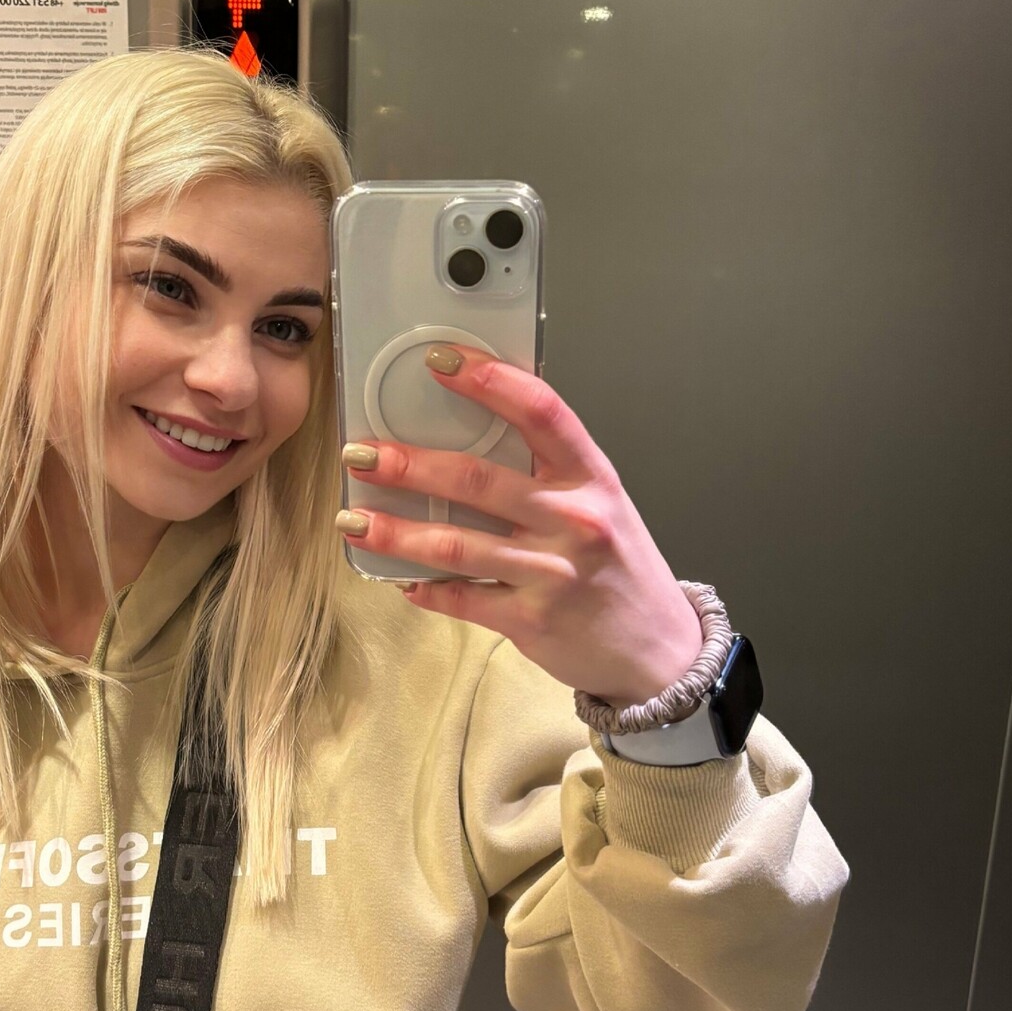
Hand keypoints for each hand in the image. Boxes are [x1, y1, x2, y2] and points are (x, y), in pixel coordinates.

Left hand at [335, 344, 704, 705]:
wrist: (659, 651)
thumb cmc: (621, 568)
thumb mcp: (601, 504)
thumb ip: (549, 471)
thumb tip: (475, 428)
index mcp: (591, 478)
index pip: (541, 412)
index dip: (488, 380)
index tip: (440, 360)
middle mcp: (573, 520)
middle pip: (477, 480)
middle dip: (408, 464)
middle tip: (361, 452)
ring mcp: (550, 574)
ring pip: (455, 545)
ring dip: (394, 532)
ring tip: (353, 519)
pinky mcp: (529, 621)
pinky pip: (461, 599)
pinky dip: (423, 588)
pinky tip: (397, 579)